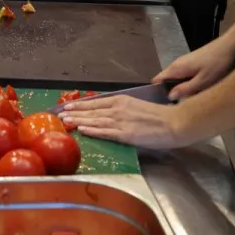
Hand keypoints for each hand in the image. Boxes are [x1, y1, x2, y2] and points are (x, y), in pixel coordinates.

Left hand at [57, 95, 183, 150]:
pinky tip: (81, 130)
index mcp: (122, 100)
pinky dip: (92, 130)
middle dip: (75, 112)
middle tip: (60, 113)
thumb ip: (123, 109)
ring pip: (95, 120)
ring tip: (65, 121)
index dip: (81, 105)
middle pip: (92, 110)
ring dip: (78, 120)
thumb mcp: (138, 107)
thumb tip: (110, 114)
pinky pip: (105, 132)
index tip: (68, 106)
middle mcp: (119, 108)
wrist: (174, 123)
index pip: (96, 102)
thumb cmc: (160, 116)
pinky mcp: (125, 134)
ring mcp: (121, 121)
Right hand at [154, 36, 234, 99]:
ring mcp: (186, 62)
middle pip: (167, 81)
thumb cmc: (217, 64)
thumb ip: (185, 89)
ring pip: (177, 79)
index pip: (157, 80)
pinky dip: (189, 85)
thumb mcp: (203, 81)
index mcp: (176, 68)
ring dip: (181, 90)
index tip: (163, 106)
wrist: (231, 46)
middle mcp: (177, 64)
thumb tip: (169, 96)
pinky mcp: (194, 63)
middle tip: (178, 109)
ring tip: (188, 103)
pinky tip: (197, 93)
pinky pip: (186, 76)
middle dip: (170, 94)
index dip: (156, 93)